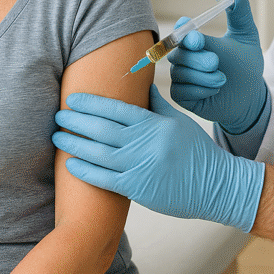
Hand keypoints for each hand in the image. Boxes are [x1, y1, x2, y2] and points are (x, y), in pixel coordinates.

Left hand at [52, 85, 264, 231]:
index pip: (115, 109)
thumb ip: (157, 104)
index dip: (91, 103)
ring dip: (74, 144)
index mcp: (153, 124)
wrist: (216, 185)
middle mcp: (143, 143)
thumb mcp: (178, 121)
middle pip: (101, 129)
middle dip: (76, 120)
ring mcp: (139, 167)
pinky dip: (86, 171)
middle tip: (58, 114)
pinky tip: (71, 164)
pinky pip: (105, 179)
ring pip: (98, 153)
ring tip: (57, 136)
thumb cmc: (197, 151)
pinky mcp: (137, 189)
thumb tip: (144, 84)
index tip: (73, 98)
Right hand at [168, 0, 267, 133]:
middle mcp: (183, 56)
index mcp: (195, 39)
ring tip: (223, 78)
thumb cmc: (245, 63)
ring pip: (181, 73)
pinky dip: (202, 90)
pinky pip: (183, 91)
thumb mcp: (247, 35)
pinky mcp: (181, 95)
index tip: (197, 36)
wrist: (250, 95)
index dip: (184, 32)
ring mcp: (180, 76)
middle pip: (179, 54)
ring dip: (206, 77)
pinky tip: (215, 89)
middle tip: (216, 62)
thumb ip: (240, 10)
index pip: (181, 30)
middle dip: (199, 59)